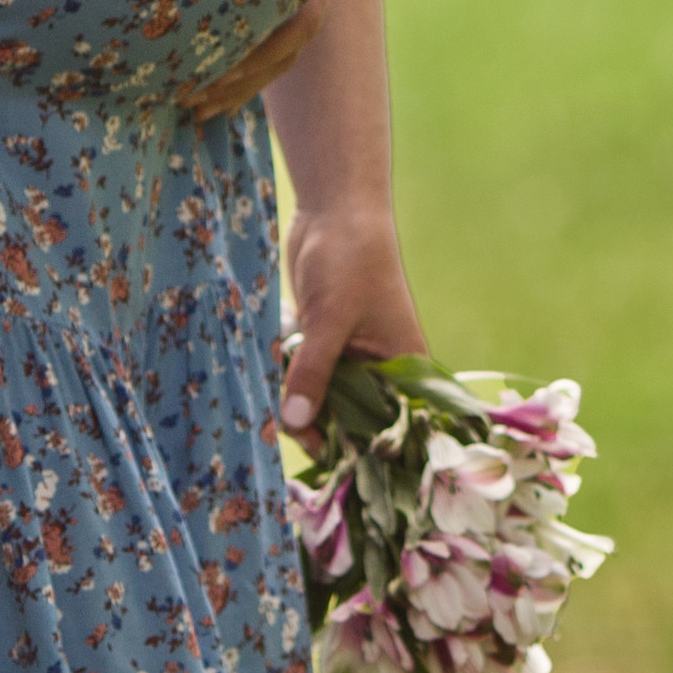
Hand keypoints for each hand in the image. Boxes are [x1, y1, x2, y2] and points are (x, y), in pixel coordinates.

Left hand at [178, 0, 359, 124]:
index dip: (262, 53)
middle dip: (238, 82)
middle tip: (190, 102)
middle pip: (281, 54)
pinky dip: (239, 73)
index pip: (298, 24)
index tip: (219, 74)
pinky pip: (265, 48)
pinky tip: (207, 93)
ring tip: (190, 109)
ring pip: (274, 59)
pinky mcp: (279, 3)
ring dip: (235, 86)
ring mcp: (298, 2)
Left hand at [279, 201, 427, 436]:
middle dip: (322, 428)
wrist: (334, 208)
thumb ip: (314, 371)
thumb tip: (294, 422)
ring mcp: (352, 355)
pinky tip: (268, 386)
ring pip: (326, 397)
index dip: (360, 449)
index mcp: (404, 369)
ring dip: (300, 403)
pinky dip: (290, 379)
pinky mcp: (324, 339)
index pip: (389, 427)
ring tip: (270, 412)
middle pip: (354, 418)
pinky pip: (307, 372)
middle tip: (284, 433)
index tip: (324, 464)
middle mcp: (382, 368)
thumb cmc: (350, 259)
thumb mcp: (331, 319)